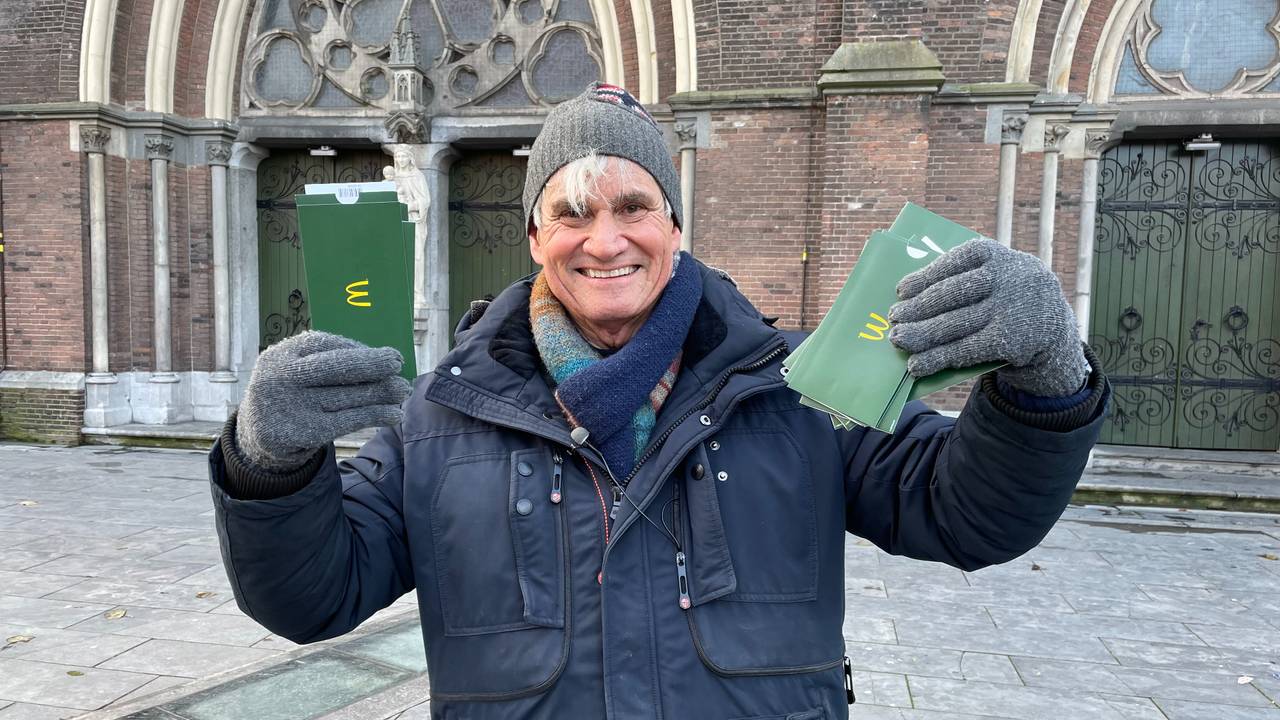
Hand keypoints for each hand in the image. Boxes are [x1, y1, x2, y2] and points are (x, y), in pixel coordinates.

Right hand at [236, 331, 411, 471]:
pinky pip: (347, 420)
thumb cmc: (291, 393)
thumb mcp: (297, 370)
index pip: (326, 344)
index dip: (359, 350)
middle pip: (335, 367)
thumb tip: (380, 358)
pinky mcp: (302, 432)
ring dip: (381, 392)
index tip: (388, 355)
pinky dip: (374, 415)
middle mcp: (282, 377)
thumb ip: (328, 360)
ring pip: (346, 396)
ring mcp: (291, 406)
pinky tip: (393, 414)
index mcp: (282, 354)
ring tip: (402, 390)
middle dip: (372, 364)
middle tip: (398, 362)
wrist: (260, 435)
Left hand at [888, 239, 1088, 396]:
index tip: (901, 290)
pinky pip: (965, 349)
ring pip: (955, 324)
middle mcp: (1006, 278)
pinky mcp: (1011, 341)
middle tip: (893, 318)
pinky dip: (938, 358)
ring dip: (921, 335)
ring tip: (897, 339)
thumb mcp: (998, 278)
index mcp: (997, 255)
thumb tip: (910, 300)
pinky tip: (917, 365)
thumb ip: (965, 280)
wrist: (1054, 332)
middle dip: (917, 308)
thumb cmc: (1008, 300)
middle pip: (951, 294)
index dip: (925, 276)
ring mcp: (1010, 309)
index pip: (955, 261)